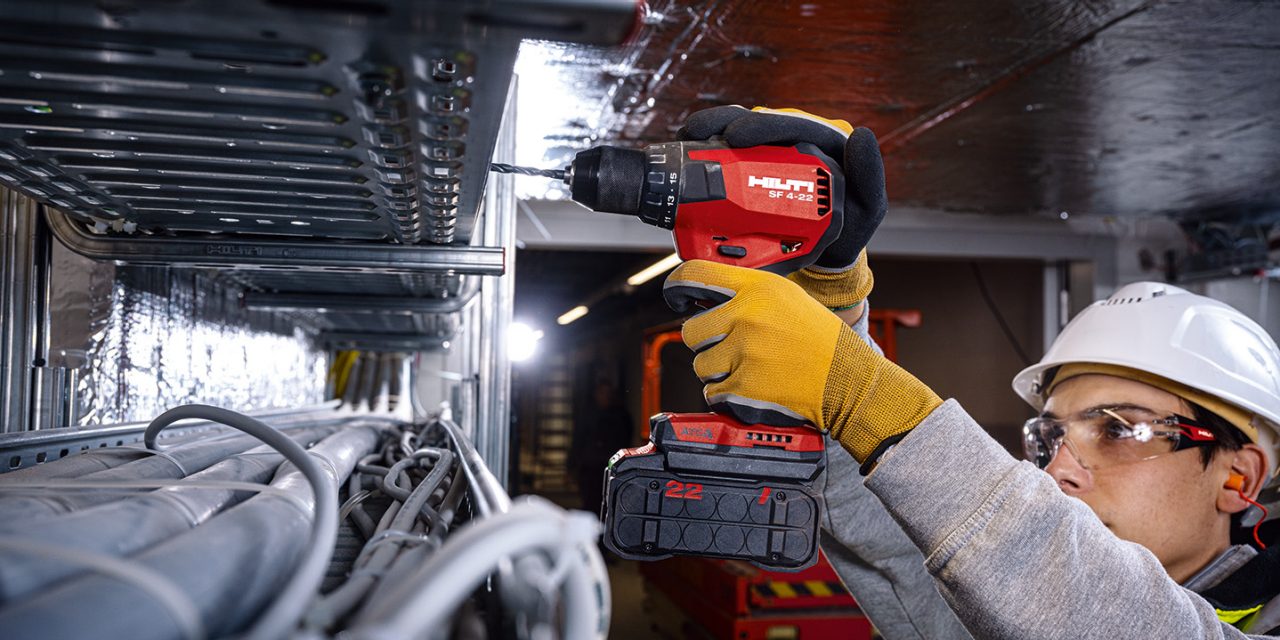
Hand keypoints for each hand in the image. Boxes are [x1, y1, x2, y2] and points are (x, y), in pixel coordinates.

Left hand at [664, 259, 940, 468]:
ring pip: (701, 365)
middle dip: (706, 341)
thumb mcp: (787, 298)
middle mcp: (746, 317)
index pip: (695, 275)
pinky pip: (713, 392)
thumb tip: (701, 296)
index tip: (675, 295)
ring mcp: (744, 353)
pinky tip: (753, 384)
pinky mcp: (744, 387)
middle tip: (731, 346)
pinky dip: (728, 394)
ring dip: (718, 370)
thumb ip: (745, 293)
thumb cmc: (819, 339)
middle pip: (691, 330)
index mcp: (757, 289)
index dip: (677, 286)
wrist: (847, 380)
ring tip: (751, 366)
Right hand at [678, 106, 886, 299]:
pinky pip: (728, 148)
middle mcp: (795, 139)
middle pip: (758, 122)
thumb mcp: (867, 207)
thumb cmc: (850, 225)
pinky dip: (708, 144)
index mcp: (822, 140)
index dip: (763, 125)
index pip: (790, 124)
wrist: (827, 252)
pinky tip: (689, 144)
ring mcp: (772, 152)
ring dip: (713, 128)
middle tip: (707, 141)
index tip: (737, 137)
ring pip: (739, 128)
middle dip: (729, 124)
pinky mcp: (752, 165)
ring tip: (690, 137)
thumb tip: (861, 135)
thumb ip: (869, 176)